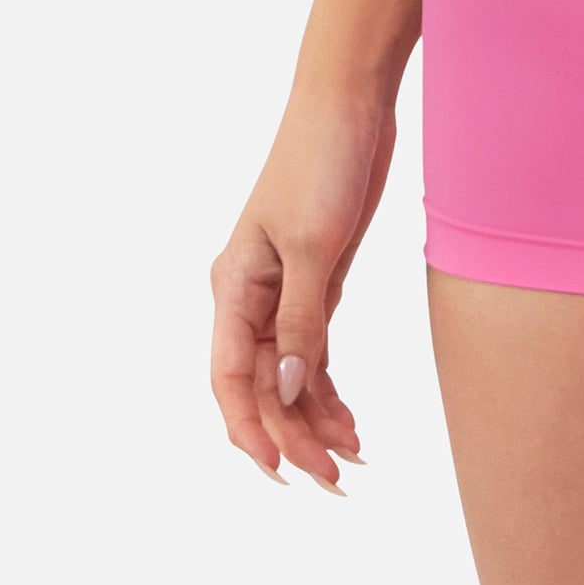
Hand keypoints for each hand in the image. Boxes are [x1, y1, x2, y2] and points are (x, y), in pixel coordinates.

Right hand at [209, 84, 394, 493]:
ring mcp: (283, 291)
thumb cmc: (322, 161)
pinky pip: (314, 351)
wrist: (352, 104)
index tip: (283, 473)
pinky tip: (350, 422)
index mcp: (233, 286)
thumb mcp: (312, 245)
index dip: (251, 430)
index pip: (231, 377)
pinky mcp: (317, 281)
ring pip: (290, 375)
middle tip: (336, 480)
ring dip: (315, 419)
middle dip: (293, 436)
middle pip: (263, 386)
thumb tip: (286, 393)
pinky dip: (329, 388)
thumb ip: (300, 321)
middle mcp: (250, 296)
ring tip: (352, 460)